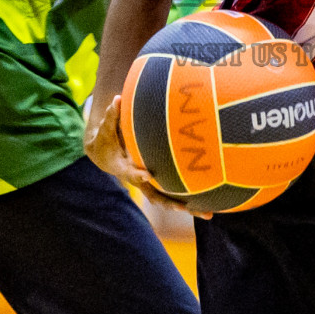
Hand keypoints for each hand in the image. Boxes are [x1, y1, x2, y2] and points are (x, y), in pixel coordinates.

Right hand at [84, 95, 210, 218]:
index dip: (138, 175)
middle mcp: (139, 180)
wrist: (104, 154)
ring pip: (168, 200)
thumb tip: (118, 99)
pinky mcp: (157, 183)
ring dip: (187, 208)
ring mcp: (149, 184)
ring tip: (209, 214)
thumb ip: (112, 115)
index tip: (146, 175)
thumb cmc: (106, 139)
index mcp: (124, 169)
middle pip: (155, 196)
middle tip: (186, 208)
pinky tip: (210, 202)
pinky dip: (189, 199)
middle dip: (171, 204)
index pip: (131, 173)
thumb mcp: (105, 128)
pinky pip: (174, 193)